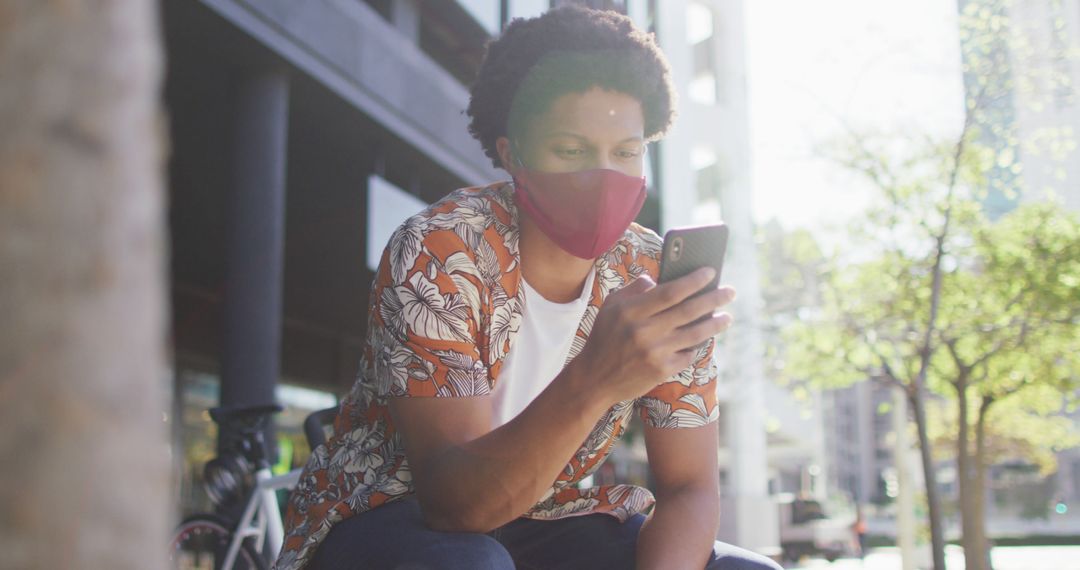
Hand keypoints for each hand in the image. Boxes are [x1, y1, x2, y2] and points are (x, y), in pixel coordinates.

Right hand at [569, 268, 734, 403]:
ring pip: (695, 334)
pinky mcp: (661, 371)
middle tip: (730, 291)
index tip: (710, 272)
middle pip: (688, 311)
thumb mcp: (610, 308)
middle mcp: (644, 331)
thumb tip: (656, 278)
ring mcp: (655, 352)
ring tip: (727, 316)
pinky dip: (696, 346)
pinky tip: (704, 338)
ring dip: (715, 324)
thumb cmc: (604, 338)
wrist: (595, 379)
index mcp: (631, 311)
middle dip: (714, 299)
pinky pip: (687, 354)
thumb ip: (633, 290)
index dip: (693, 281)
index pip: (670, 291)